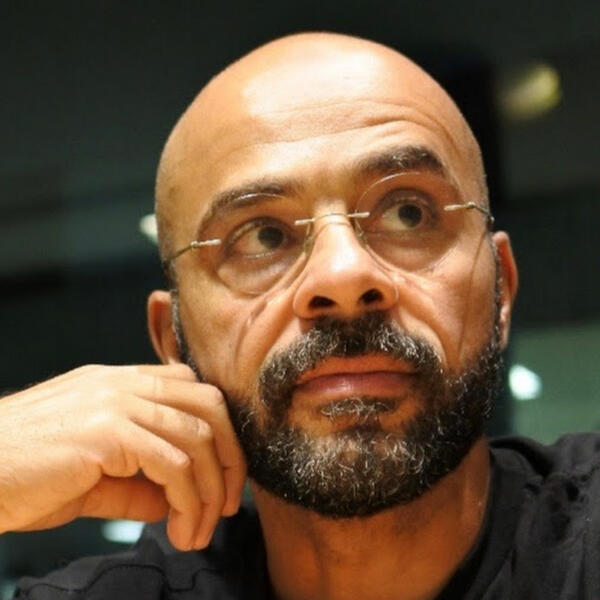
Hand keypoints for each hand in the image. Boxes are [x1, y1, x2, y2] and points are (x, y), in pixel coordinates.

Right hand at [0, 364, 246, 550]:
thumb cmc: (23, 476)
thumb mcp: (91, 475)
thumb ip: (137, 481)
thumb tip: (176, 501)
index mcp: (121, 382)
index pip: (193, 390)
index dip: (219, 433)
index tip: (221, 479)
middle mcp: (124, 383)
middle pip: (210, 404)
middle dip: (231, 457)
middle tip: (228, 505)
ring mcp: (116, 402)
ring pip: (199, 436)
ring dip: (211, 490)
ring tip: (200, 531)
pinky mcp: (107, 432)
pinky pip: (174, 464)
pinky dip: (189, 501)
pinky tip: (179, 530)